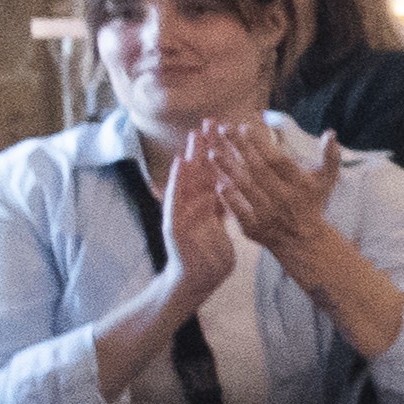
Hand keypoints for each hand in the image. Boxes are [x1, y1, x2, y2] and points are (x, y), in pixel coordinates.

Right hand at [147, 122, 242, 309]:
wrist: (198, 282)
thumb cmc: (210, 256)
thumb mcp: (220, 226)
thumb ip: (221, 208)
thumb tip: (229, 190)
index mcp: (205, 205)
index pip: (212, 174)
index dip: (217, 153)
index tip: (224, 130)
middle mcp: (190, 205)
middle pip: (198, 171)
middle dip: (203, 147)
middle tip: (208, 121)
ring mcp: (180, 212)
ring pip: (185, 180)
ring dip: (190, 157)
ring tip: (193, 135)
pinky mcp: (174, 223)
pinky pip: (176, 199)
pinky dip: (177, 180)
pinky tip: (181, 164)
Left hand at [209, 120, 332, 251]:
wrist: (305, 239)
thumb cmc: (313, 202)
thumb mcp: (327, 180)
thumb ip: (330, 156)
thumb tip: (330, 132)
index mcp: (300, 184)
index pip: (278, 160)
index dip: (261, 144)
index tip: (245, 127)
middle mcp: (284, 198)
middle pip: (258, 170)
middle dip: (240, 148)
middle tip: (223, 129)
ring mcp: (268, 214)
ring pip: (246, 188)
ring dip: (229, 170)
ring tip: (213, 152)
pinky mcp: (254, 228)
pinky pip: (239, 212)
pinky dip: (229, 199)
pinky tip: (217, 184)